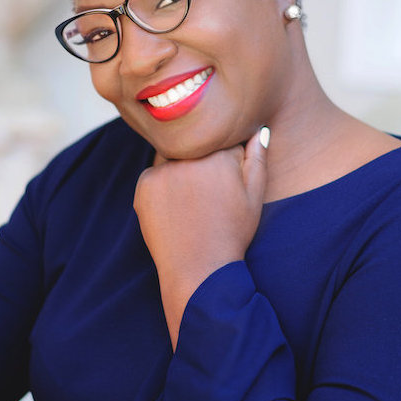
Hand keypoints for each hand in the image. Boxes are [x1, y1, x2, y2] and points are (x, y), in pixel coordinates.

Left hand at [134, 128, 267, 348]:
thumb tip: (257, 130)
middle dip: (200, 160)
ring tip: (191, 202)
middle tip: (205, 194)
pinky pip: (155, 173)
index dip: (225, 159)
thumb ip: (257, 158)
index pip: (220, 138)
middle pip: (194, 144)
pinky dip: (163, 185)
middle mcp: (188, 156)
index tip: (224, 181)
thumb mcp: (254, 196)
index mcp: (218, 154)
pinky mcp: (144, 184)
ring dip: (180, 168)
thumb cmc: (231, 233)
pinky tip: (175, 209)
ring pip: (172, 156)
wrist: (199, 269)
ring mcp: (162, 169)